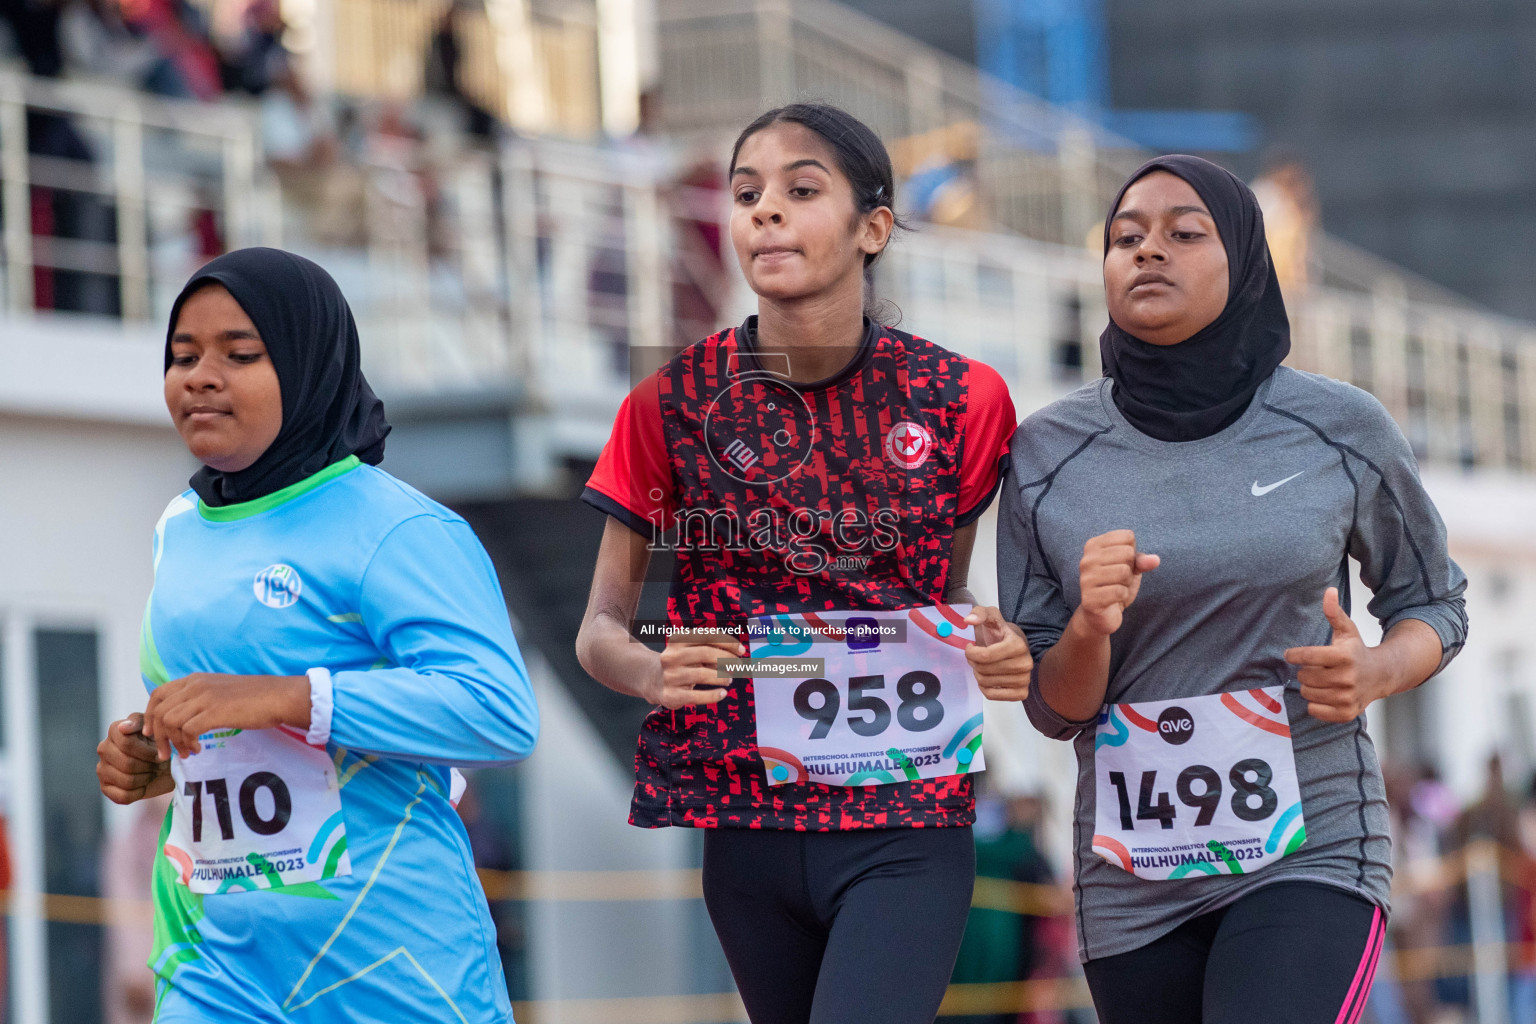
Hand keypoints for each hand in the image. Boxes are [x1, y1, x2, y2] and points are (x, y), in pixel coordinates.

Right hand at [97, 712, 172, 804]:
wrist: (165, 765)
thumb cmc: (160, 744)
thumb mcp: (156, 728)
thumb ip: (141, 723)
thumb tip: (123, 727)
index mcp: (115, 730)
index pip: (126, 744)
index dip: (148, 752)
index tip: (160, 754)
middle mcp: (104, 748)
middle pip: (127, 763)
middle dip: (149, 767)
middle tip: (160, 765)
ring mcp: (102, 769)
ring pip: (126, 781)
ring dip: (146, 779)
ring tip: (153, 773)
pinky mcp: (105, 788)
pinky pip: (123, 796)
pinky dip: (139, 793)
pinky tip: (144, 785)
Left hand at [143, 674, 310, 758]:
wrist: (278, 696)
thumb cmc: (254, 697)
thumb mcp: (220, 691)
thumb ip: (200, 698)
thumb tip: (185, 716)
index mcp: (196, 679)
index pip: (158, 694)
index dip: (150, 716)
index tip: (153, 734)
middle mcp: (196, 685)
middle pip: (160, 711)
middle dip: (158, 736)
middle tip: (166, 753)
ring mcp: (204, 698)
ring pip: (170, 722)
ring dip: (174, 742)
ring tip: (186, 753)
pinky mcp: (214, 712)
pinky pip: (186, 730)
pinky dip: (188, 743)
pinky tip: (199, 749)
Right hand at [649, 632, 744, 709]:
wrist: (653, 680)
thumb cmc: (681, 663)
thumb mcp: (692, 650)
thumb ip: (711, 649)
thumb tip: (737, 654)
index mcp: (678, 640)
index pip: (706, 636)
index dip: (727, 642)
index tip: (742, 650)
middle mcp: (671, 656)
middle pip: (705, 653)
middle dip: (727, 659)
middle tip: (738, 666)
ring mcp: (670, 676)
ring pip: (702, 675)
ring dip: (721, 677)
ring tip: (730, 679)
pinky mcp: (671, 695)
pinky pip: (696, 696)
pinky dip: (713, 695)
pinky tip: (723, 693)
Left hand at [964, 606, 1032, 700]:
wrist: (1013, 645)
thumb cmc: (999, 632)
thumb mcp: (990, 615)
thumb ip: (979, 613)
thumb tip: (969, 620)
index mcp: (1019, 645)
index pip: (986, 656)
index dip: (971, 652)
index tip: (970, 646)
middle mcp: (1026, 664)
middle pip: (984, 670)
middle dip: (973, 662)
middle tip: (975, 656)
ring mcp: (1025, 680)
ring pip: (986, 683)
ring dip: (978, 674)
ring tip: (982, 665)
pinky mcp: (1021, 693)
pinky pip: (992, 696)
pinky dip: (984, 688)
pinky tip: (987, 677)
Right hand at [1074, 529, 1159, 636]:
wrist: (1101, 614)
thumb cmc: (1115, 584)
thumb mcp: (1131, 568)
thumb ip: (1141, 560)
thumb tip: (1155, 560)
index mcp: (1093, 545)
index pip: (1127, 536)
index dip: (1132, 552)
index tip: (1121, 563)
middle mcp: (1086, 559)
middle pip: (1127, 552)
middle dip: (1130, 568)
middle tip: (1119, 579)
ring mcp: (1085, 579)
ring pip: (1124, 571)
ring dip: (1126, 583)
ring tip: (1116, 587)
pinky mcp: (1089, 598)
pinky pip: (1120, 591)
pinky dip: (1123, 596)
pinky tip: (1114, 599)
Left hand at [1285, 588, 1388, 722]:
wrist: (1381, 676)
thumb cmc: (1357, 651)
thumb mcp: (1347, 630)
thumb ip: (1334, 612)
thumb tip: (1329, 591)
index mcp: (1344, 656)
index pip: (1306, 657)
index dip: (1294, 655)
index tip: (1290, 655)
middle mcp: (1347, 678)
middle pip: (1304, 676)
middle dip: (1306, 671)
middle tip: (1317, 668)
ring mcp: (1347, 697)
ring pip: (1307, 693)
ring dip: (1310, 687)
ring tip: (1323, 680)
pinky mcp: (1346, 713)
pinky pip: (1314, 710)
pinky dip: (1315, 704)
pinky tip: (1327, 694)